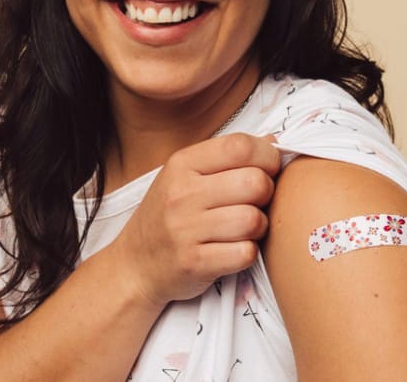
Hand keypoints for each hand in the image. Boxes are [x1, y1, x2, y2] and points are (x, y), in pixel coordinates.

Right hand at [110, 133, 281, 306]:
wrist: (133, 265)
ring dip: (258, 227)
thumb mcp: (185, 176)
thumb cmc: (167, 217)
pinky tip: (233, 249)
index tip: (269, 169)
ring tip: (244, 229)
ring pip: (253, 219)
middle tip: (255, 203)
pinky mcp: (194, 263)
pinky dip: (247, 253)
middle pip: (255, 183)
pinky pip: (245, 253)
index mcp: (182, 164)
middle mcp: (182, 193)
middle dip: (267, 194)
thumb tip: (273, 141)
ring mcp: (185, 230)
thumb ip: (226, 157)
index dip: (268, 157)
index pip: (240, 146)